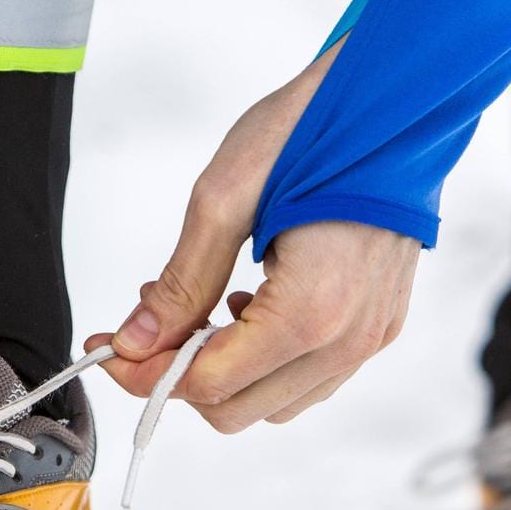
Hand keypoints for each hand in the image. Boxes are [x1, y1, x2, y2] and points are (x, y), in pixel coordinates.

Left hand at [87, 42, 420, 431]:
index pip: (210, 384)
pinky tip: (253, 304)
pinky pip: (312, 377)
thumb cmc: (316, 130)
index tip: (112, 348)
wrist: (397, 99)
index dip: (149, 373)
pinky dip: (269, 359)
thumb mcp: (224, 197)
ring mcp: (371, 337)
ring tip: (208, 307)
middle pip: (239, 410)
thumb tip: (134, 341)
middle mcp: (348, 340)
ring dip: (228, 370)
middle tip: (153, 326)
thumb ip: (180, 284)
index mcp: (311, 313)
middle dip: (184, 375)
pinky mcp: (381, 325)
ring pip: (275, 402)